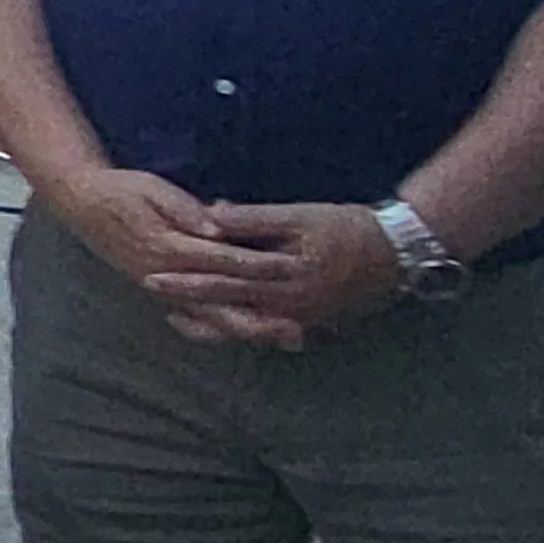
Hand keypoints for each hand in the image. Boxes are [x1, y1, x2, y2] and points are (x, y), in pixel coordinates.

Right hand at [46, 167, 285, 312]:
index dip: (259, 265)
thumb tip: (216, 226)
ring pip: (210, 318)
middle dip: (261, 320)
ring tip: (283, 338)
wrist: (82, 205)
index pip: (223, 260)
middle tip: (297, 332)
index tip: (293, 270)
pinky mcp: (162, 292)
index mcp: (168, 247)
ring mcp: (163, 289)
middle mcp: (167, 276)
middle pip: (220, 305)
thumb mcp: (152, 189)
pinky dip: (224, 328)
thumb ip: (185, 209)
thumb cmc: (120, 191)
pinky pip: (197, 317)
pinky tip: (248, 333)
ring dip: (248, 330)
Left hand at [136, 200, 398, 347]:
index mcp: (281, 281)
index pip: (222, 281)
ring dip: (208, 321)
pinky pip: (260, 327)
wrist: (393, 253)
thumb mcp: (299, 217)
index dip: (185, 279)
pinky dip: (235, 323)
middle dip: (187, 302)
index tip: (151, 274)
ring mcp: (295, 317)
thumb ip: (252, 219)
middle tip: (151, 291)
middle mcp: (285, 307)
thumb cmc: (345, 228)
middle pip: (225, 309)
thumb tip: (208, 215)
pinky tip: (216, 318)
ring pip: (241, 326)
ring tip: (173, 314)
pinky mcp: (303, 318)